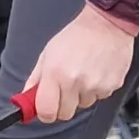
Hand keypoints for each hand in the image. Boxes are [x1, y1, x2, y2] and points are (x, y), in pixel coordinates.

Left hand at [18, 4, 138, 119]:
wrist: (106, 24)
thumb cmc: (76, 36)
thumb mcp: (48, 54)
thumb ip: (36, 79)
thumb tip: (26, 99)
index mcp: (55, 73)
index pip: (46, 112)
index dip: (45, 114)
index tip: (46, 109)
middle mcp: (75, 82)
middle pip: (65, 114)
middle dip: (63, 105)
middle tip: (65, 88)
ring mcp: (95, 86)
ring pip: (83, 105)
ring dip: (81, 95)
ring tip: (84, 73)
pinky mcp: (111, 86)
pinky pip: (99, 98)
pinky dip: (96, 89)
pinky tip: (96, 72)